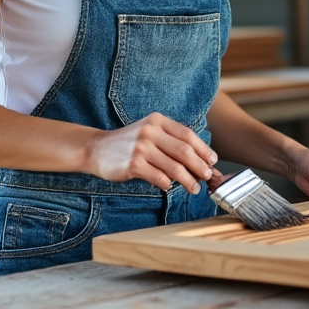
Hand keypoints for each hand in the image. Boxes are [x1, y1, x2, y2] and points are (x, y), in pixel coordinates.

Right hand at [86, 112, 217, 192]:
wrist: (96, 149)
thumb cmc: (128, 143)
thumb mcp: (149, 132)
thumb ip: (170, 142)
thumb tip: (199, 159)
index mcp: (157, 121)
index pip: (187, 135)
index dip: (203, 149)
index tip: (212, 161)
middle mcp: (150, 131)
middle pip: (184, 151)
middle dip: (200, 166)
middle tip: (207, 176)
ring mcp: (141, 148)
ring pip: (174, 167)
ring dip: (188, 180)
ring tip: (194, 188)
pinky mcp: (133, 165)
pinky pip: (159, 178)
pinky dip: (168, 185)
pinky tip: (171, 187)